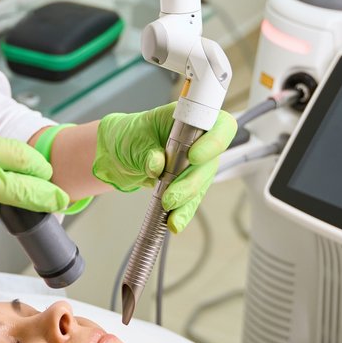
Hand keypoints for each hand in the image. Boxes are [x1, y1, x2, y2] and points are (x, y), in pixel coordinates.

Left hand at [92, 102, 236, 231]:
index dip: (214, 141)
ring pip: (202, 184)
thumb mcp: (135, 136)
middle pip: (211, 162)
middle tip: (171, 195)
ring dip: (186, 201)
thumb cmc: (132, 135)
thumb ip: (147, 149)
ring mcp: (197, 165)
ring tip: (169, 212)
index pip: (220, 126)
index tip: (193, 156)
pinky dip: (183, 213)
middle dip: (191, 182)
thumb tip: (157, 163)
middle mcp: (200, 141)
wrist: (121, 153)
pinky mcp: (190, 184)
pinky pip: (191, 200)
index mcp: (191, 119)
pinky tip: (175, 223)